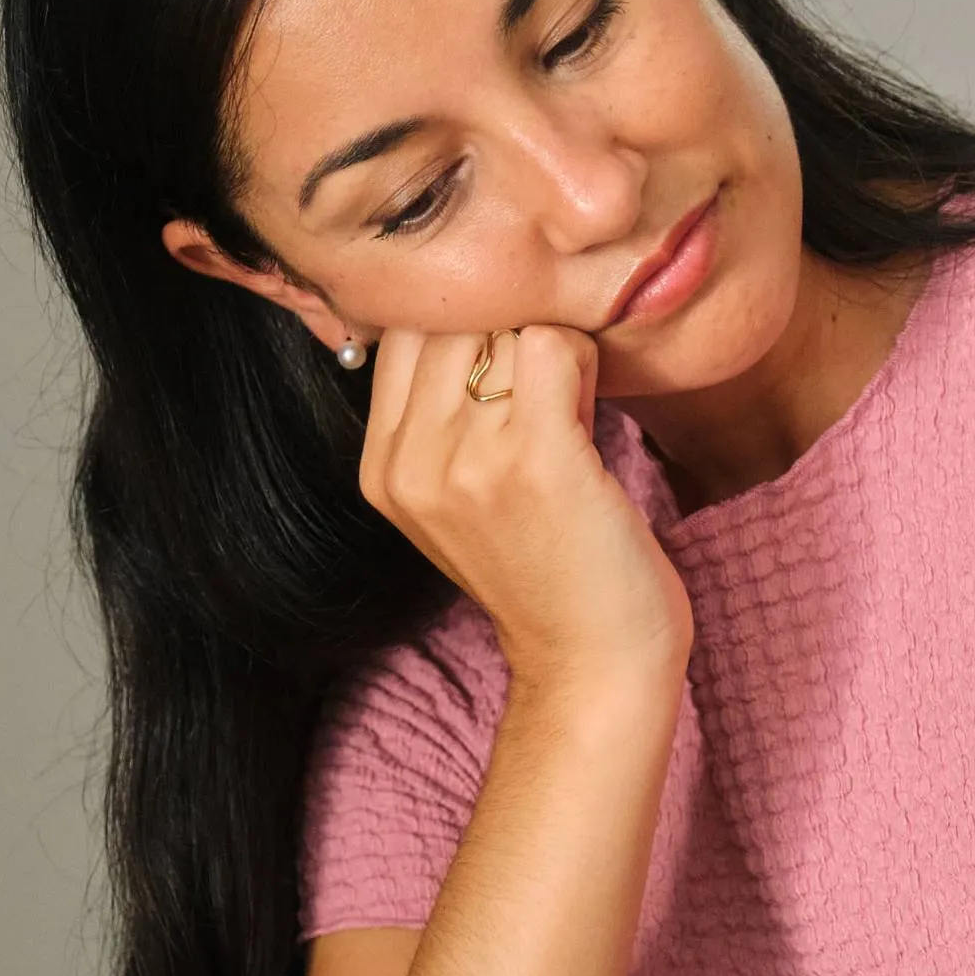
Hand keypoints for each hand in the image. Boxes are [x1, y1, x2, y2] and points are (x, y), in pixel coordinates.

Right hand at [359, 325, 688, 689]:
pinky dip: (586, 361)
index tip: (510, 375)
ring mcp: (467, 460)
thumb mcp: (460, 498)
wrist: (593, 662)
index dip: (465, 327)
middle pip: (451, 317)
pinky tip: (593, 419)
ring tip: (570, 413)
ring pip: (505, 323)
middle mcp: (409, 462)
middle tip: (551, 394)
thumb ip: (439, 419)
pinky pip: (553, 344)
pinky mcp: (534, 457)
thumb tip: (462, 312)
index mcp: (381, 468)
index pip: (401, 329)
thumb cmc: (549, 570)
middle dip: (509, 332)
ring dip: (553, 348)